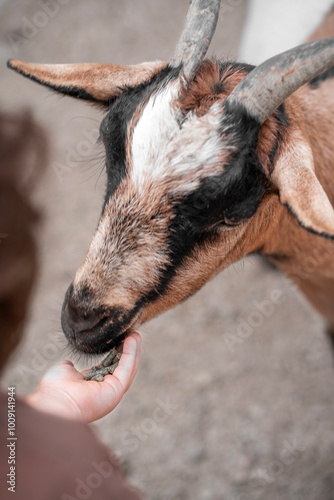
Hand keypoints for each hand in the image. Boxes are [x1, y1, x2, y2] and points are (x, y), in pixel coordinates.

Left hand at [26, 332, 141, 422]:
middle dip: (129, 350)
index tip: (120, 338)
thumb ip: (70, 367)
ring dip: (133, 350)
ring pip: (128, 368)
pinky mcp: (117, 390)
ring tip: (135, 333)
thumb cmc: (55, 389)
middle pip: (123, 367)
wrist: (53, 402)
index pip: (110, 367)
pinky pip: (127, 368)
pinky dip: (130, 353)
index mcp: (94, 387)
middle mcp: (106, 391)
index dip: (116, 352)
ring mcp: (113, 392)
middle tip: (132, 333)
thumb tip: (69, 364)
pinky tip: (132, 340)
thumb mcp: (64, 371)